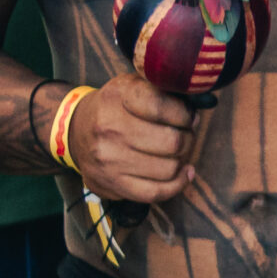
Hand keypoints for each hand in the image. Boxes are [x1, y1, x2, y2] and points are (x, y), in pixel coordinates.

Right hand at [70, 78, 195, 202]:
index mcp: (118, 96)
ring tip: (179, 152)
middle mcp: (110, 128)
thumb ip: (165, 89)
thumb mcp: (134, 84)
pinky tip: (184, 173)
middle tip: (186, 135)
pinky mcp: (110, 184)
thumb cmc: (116, 106)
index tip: (189, 117)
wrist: (75, 130)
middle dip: (188, 138)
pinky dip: (177, 185)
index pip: (163, 107)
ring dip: (182, 160)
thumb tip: (200, 104)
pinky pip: (155, 193)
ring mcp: (108, 159)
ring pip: (168, 168)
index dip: (185, 114)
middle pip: (171, 142)